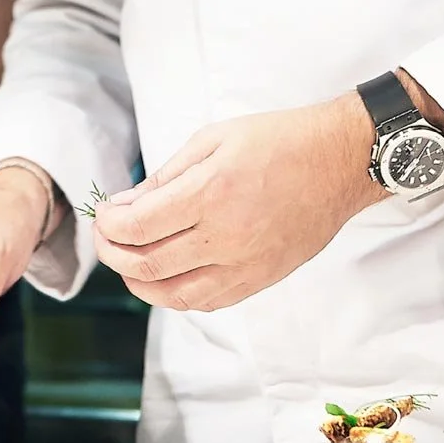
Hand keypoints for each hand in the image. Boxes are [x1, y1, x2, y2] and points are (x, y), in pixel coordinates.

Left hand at [93, 93, 387, 311]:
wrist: (340, 162)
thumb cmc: (279, 141)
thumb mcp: (212, 139)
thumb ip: (166, 175)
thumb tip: (127, 203)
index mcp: (210, 194)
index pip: (137, 227)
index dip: (108, 224)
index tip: (104, 212)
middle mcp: (225, 237)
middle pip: (147, 264)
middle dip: (112, 252)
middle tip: (106, 235)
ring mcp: (245, 264)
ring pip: (173, 294)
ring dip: (138, 282)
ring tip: (128, 260)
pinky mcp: (261, 278)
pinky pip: (207, 302)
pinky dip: (175, 296)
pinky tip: (165, 277)